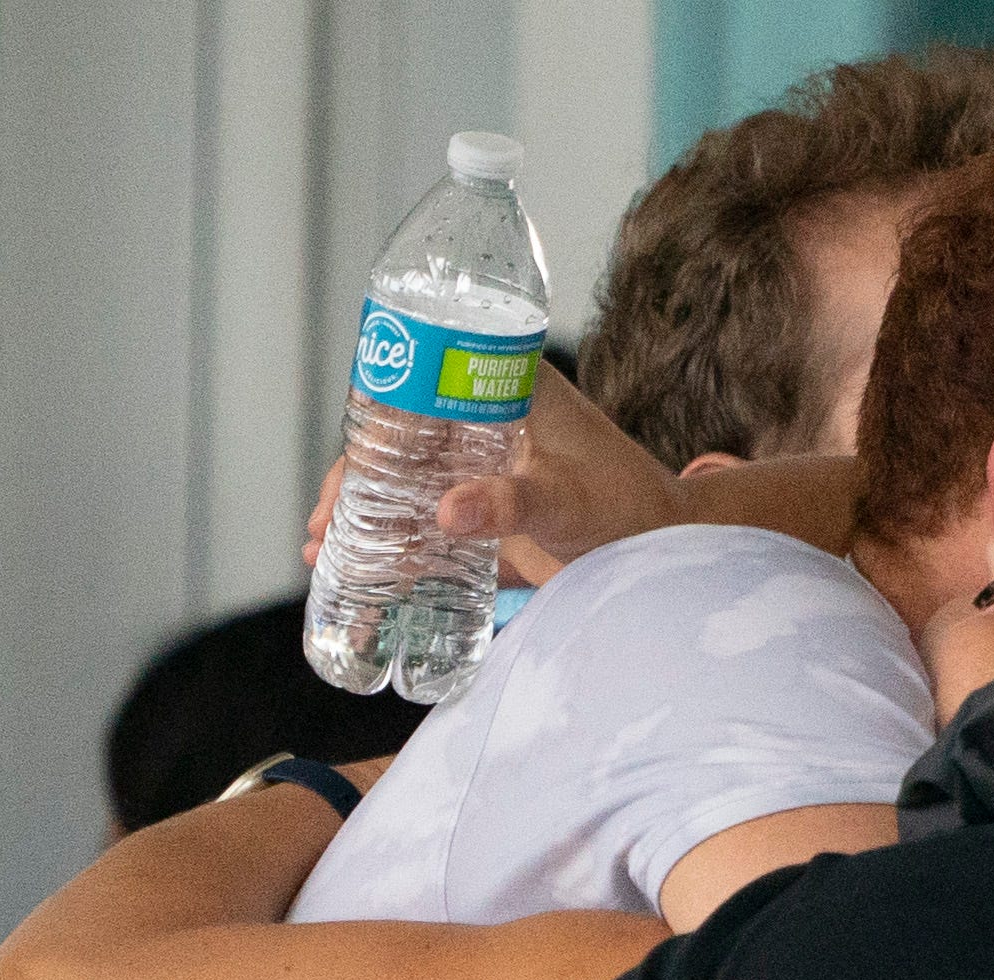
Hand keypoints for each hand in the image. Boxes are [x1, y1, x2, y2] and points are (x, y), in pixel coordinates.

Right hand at [302, 363, 670, 578]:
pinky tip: (362, 580)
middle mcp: (485, 419)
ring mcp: (484, 466)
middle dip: (355, 485)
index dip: (371, 427)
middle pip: (400, 441)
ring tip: (323, 556)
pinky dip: (396, 547)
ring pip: (407, 484)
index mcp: (504, 386)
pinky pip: (429, 522)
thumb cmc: (634, 511)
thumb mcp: (572, 503)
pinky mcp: (490, 510)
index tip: (347, 471)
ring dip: (366, 519)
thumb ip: (515, 504)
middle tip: (322, 529)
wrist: (671, 552)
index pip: (417, 388)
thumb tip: (447, 512)